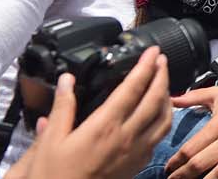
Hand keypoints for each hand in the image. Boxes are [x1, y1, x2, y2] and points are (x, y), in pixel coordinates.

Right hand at [6, 47, 172, 178]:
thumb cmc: (53, 175)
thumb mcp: (50, 141)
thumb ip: (62, 107)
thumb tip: (66, 79)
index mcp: (104, 126)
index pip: (133, 88)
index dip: (146, 66)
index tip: (153, 51)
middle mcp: (126, 137)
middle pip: (155, 99)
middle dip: (162, 75)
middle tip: (162, 60)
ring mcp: (136, 152)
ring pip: (164, 119)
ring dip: (167, 97)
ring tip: (163, 83)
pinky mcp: (138, 165)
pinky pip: (159, 137)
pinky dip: (164, 120)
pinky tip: (158, 115)